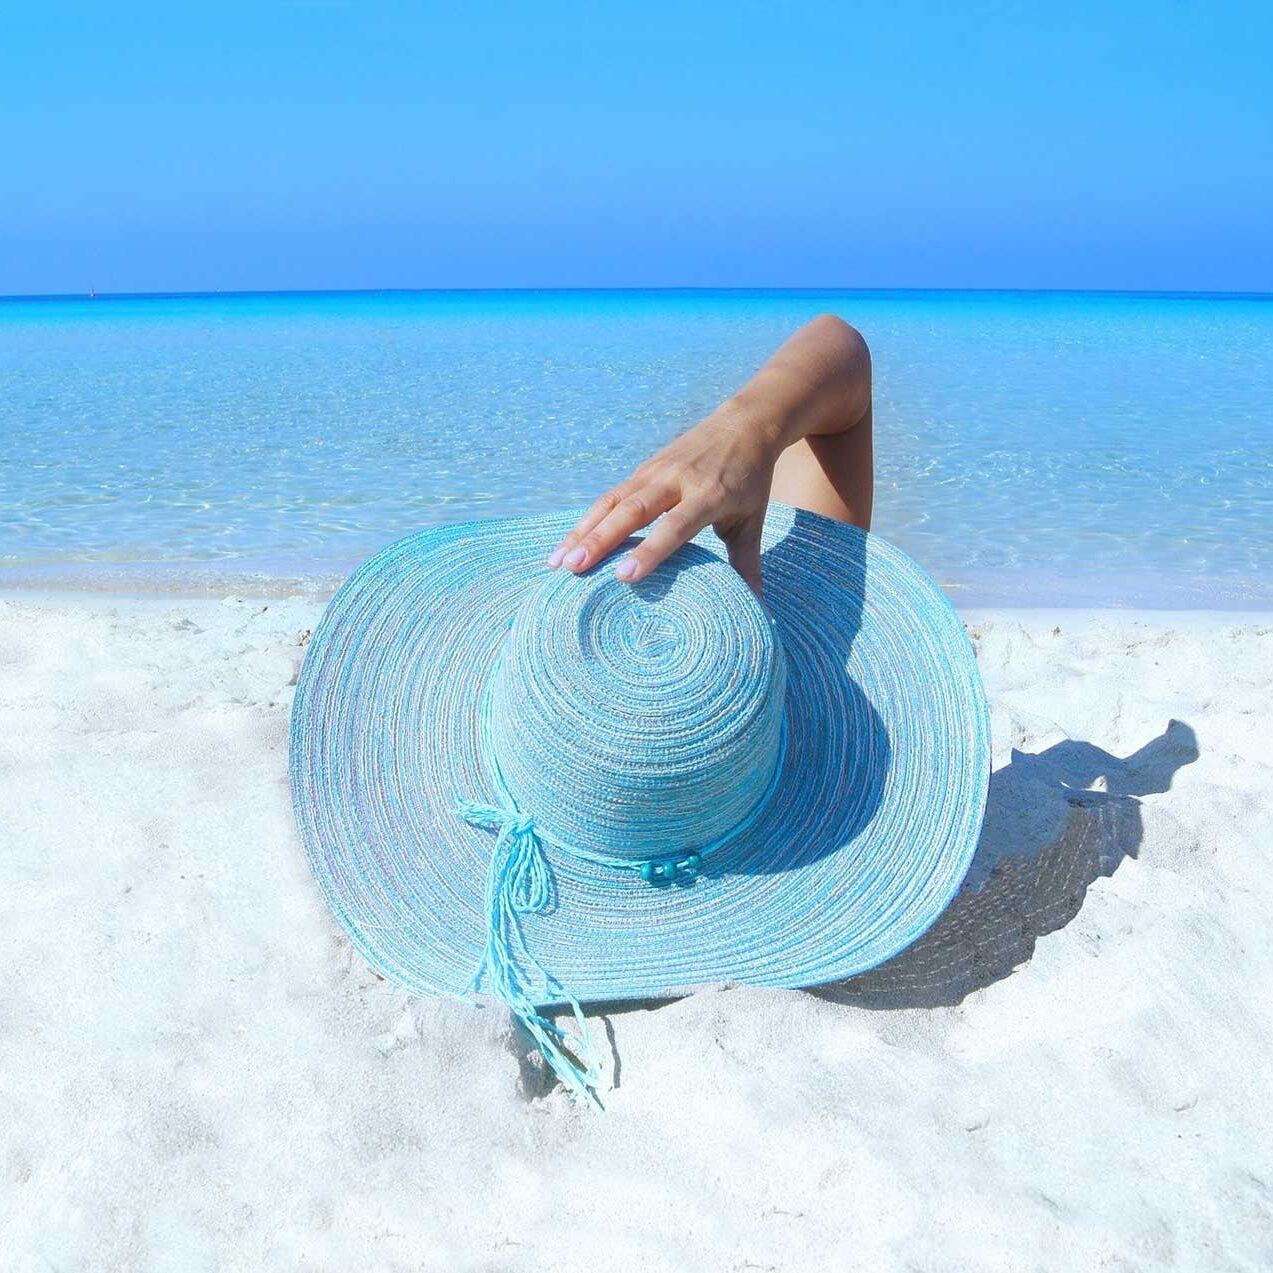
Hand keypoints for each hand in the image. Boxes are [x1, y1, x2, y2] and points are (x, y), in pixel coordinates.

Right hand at [546, 404, 783, 596]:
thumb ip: (747, 563)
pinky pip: (609, 497)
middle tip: (574, 568)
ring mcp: (654, 472)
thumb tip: (754, 607)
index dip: (650, 550)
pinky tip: (566, 546)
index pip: (675, 525)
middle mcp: (676, 480)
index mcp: (709, 495)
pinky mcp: (641, 470)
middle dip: (600, 540)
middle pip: (632, 511)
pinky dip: (585, 521)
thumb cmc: (750, 480)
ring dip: (582, 531)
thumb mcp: (753, 520)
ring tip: (557, 562)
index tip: (625, 576)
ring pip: (611, 502)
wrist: (743, 424)